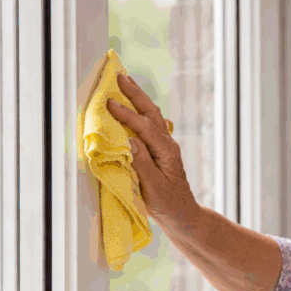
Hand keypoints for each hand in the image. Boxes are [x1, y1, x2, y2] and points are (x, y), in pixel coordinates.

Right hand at [107, 74, 200, 227]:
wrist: (182, 214)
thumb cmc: (168, 204)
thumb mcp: (153, 187)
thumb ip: (141, 163)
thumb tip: (129, 139)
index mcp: (166, 152)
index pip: (144, 127)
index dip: (126, 114)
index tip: (109, 103)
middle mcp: (168, 144)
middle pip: (150, 113)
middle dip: (134, 94)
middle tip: (119, 75)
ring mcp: (165, 146)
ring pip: (152, 116)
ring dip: (138, 98)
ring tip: (125, 82)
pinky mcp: (161, 150)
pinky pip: (150, 125)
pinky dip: (140, 111)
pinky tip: (136, 105)